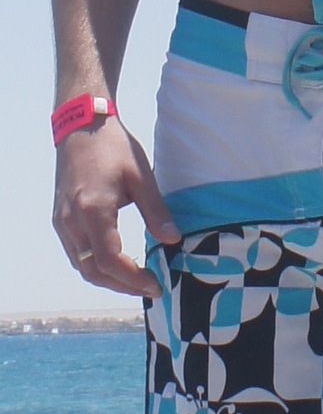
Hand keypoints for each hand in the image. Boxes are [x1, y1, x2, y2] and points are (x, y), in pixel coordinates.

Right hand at [53, 118, 179, 296]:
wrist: (81, 126)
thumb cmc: (114, 148)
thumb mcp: (141, 176)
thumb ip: (156, 212)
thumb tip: (172, 240)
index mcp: (94, 210)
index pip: (110, 261)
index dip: (133, 279)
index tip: (156, 284)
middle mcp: (72, 221)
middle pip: (93, 271)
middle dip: (122, 286)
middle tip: (150, 287)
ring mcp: (62, 221)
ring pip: (82, 266)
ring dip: (108, 279)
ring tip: (136, 280)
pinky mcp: (59, 219)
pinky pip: (75, 254)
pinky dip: (95, 266)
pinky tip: (116, 264)